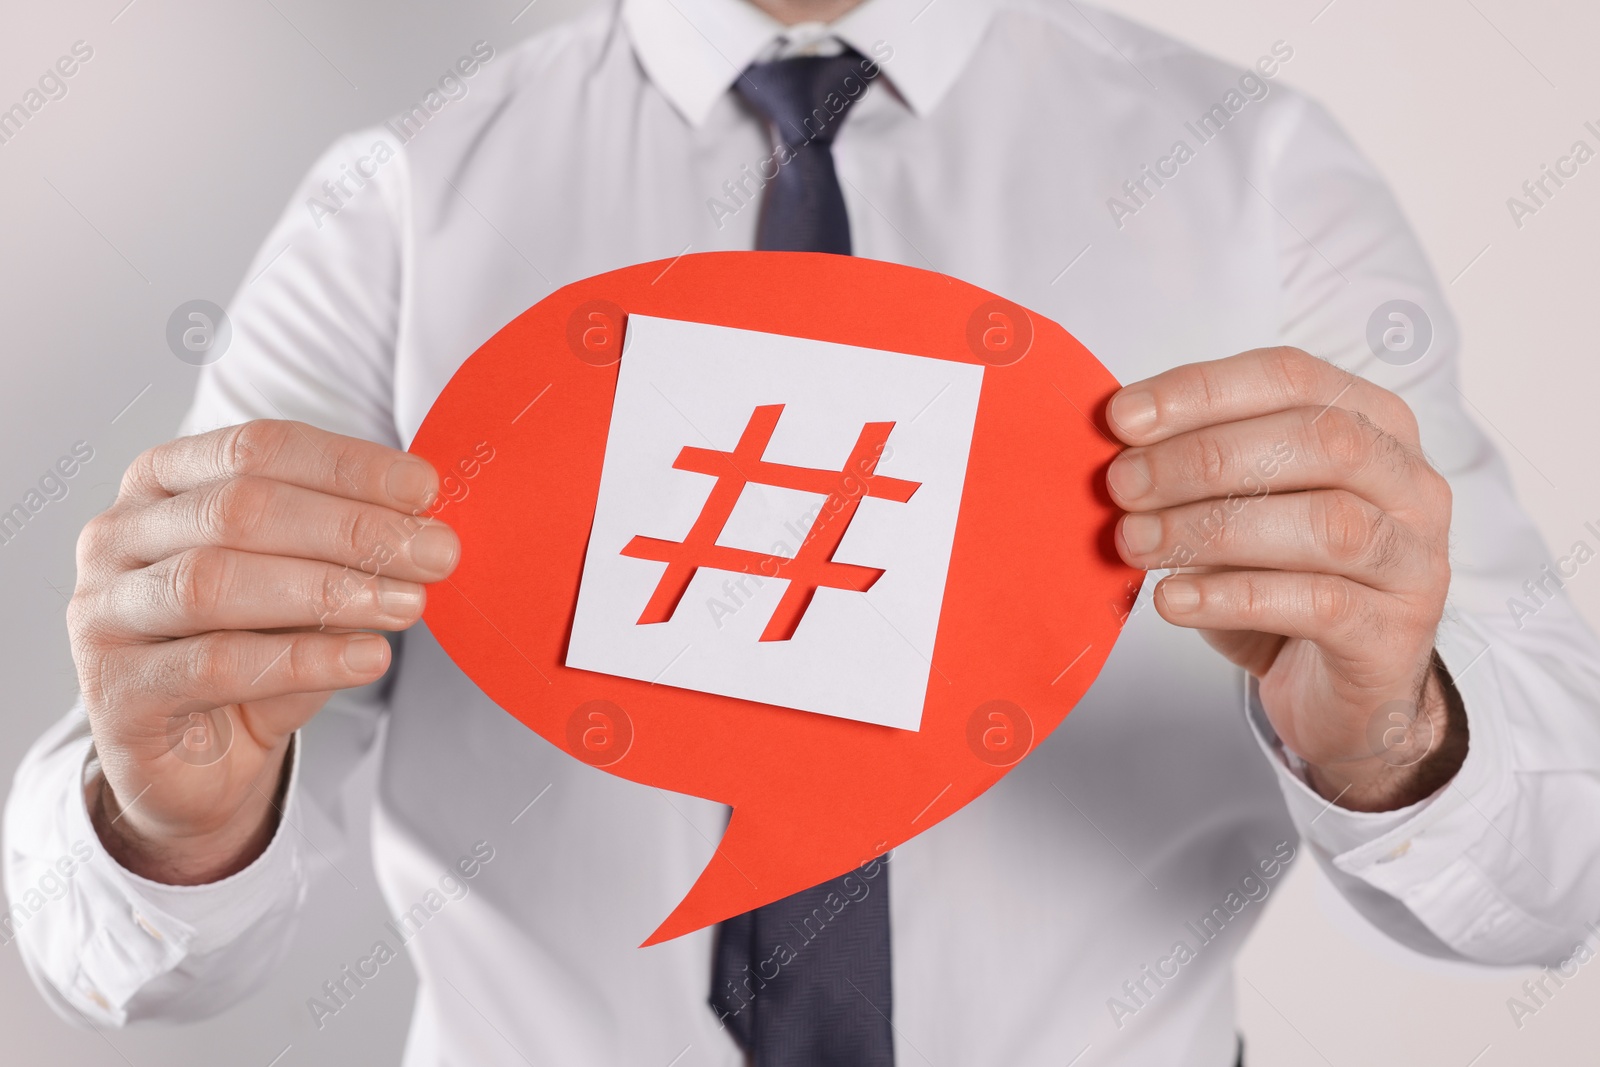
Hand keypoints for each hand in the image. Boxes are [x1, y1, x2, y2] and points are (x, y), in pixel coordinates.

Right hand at [67, 420, 459, 882]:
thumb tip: (425, 523)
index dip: (347, 465)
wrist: (197, 762)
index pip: (257, 448)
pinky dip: (304, 658)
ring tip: (407, 604)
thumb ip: (345, 546)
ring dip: (327, 590)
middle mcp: (118, 537)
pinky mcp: (114, 693)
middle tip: (435, 553)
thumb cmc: (253, 649)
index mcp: (163, 483)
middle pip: (240, 511)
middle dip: (351, 528)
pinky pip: (214, 665)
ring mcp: (104, 614)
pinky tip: (368, 657)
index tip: (426, 490)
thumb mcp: (305, 583)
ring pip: (215, 582)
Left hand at [1104, 348, 1464, 811]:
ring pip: (1327, 523)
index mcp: (1371, 423)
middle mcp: (1408, 481)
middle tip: (1123, 486)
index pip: (1291, 377)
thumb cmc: (1280, 582)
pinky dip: (1232, 596)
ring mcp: (1415, 558)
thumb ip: (1193, 472)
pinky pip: (1320, 603)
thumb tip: (1116, 449)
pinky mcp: (1397, 633)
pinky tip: (1173, 598)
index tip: (1121, 417)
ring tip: (1136, 543)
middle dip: (1203, 458)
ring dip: (1212, 527)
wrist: (1337, 691)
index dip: (1202, 390)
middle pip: (1318, 441)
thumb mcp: (1233, 512)